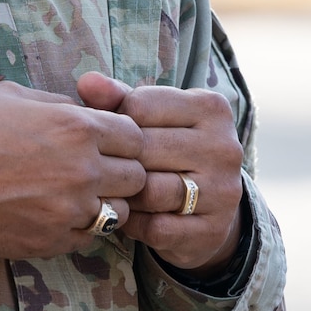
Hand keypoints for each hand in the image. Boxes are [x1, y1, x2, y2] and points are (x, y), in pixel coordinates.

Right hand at [0, 81, 145, 258]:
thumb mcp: (11, 96)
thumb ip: (58, 104)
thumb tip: (85, 109)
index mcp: (76, 126)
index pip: (136, 135)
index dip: (124, 137)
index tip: (106, 141)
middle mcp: (82, 169)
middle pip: (136, 176)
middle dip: (122, 171)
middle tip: (95, 169)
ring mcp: (68, 211)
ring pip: (119, 212)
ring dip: (106, 202)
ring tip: (76, 195)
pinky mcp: (49, 242)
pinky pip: (89, 238)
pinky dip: (81, 227)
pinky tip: (55, 214)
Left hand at [78, 74, 244, 271]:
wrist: (213, 208)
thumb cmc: (172, 150)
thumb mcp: (154, 118)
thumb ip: (119, 97)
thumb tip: (87, 82)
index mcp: (211, 107)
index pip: (141, 105)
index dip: (118, 121)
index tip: (119, 134)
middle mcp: (224, 146)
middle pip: (144, 149)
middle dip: (121, 160)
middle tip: (110, 167)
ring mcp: (222, 190)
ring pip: (149, 190)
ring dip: (127, 194)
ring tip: (121, 191)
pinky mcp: (213, 229)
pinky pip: (156, 227)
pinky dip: (135, 224)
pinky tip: (134, 216)